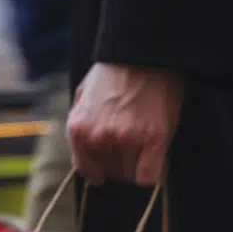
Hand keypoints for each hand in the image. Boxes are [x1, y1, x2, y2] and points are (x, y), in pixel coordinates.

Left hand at [67, 63, 184, 184]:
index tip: (109, 164)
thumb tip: (84, 156)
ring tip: (143, 141)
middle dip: (120, 163)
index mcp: (79, 129)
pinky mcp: (153, 140)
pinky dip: (152, 172)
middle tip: (131, 145)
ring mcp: (127, 140)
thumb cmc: (116, 72)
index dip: (100, 168)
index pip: (87, 170)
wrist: (144, 54)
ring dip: (137, 163)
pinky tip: (154, 158)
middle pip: (111, 173)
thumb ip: (81, 126)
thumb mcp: (83, 96)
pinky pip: (149, 177)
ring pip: (130, 175)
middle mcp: (99, 138)